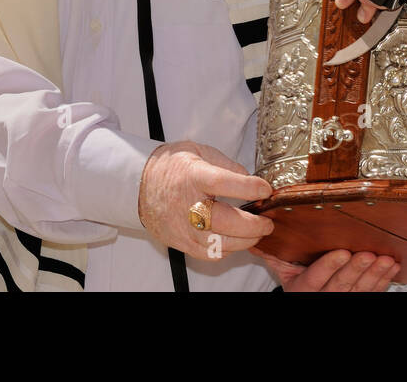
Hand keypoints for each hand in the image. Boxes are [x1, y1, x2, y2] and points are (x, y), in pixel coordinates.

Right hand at [136, 141, 272, 258]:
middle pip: (226, 222)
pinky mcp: (181, 242)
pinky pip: (210, 254)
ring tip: (256, 232)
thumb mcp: (199, 152)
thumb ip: (227, 165)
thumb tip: (251, 180)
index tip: (266, 190)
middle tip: (268, 222)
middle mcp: (188, 204)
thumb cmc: (172, 167)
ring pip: (221, 243)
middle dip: (254, 225)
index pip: (225, 183)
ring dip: (245, 241)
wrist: (139, 186)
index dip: (250, 188)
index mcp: (193, 176)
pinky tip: (236, 239)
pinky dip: (228, 249)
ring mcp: (183, 227)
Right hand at [250, 247, 399, 291]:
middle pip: (340, 287)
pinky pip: (372, 294)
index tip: (342, 252)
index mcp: (302, 289)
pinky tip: (392, 268)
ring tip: (385, 260)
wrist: (310, 300)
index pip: (314, 279)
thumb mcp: (284, 270)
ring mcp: (341, 301)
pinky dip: (384, 282)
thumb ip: (274, 253)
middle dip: (356, 271)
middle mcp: (322, 298)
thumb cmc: (299, 281)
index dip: (328, 266)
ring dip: (374, 276)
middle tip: (369, 255)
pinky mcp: (357, 301)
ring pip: (359, 292)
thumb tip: (256, 234)